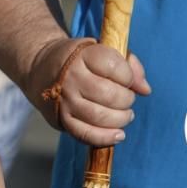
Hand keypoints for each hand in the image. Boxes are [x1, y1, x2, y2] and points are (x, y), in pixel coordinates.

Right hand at [32, 38, 150, 146]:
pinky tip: (118, 133)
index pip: (114, 67)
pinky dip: (107, 137)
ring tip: (124, 114)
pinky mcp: (61, 119)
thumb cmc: (79, 60)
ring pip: (101, 117)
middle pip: (110, 95)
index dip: (128, 76)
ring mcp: (65, 100)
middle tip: (125, 97)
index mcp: (82, 55)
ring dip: (121, 119)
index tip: (125, 78)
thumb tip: (145, 90)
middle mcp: (71, 77)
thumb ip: (128, 64)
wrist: (40, 69)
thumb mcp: (100, 49)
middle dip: (126, 99)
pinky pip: (87, 135)